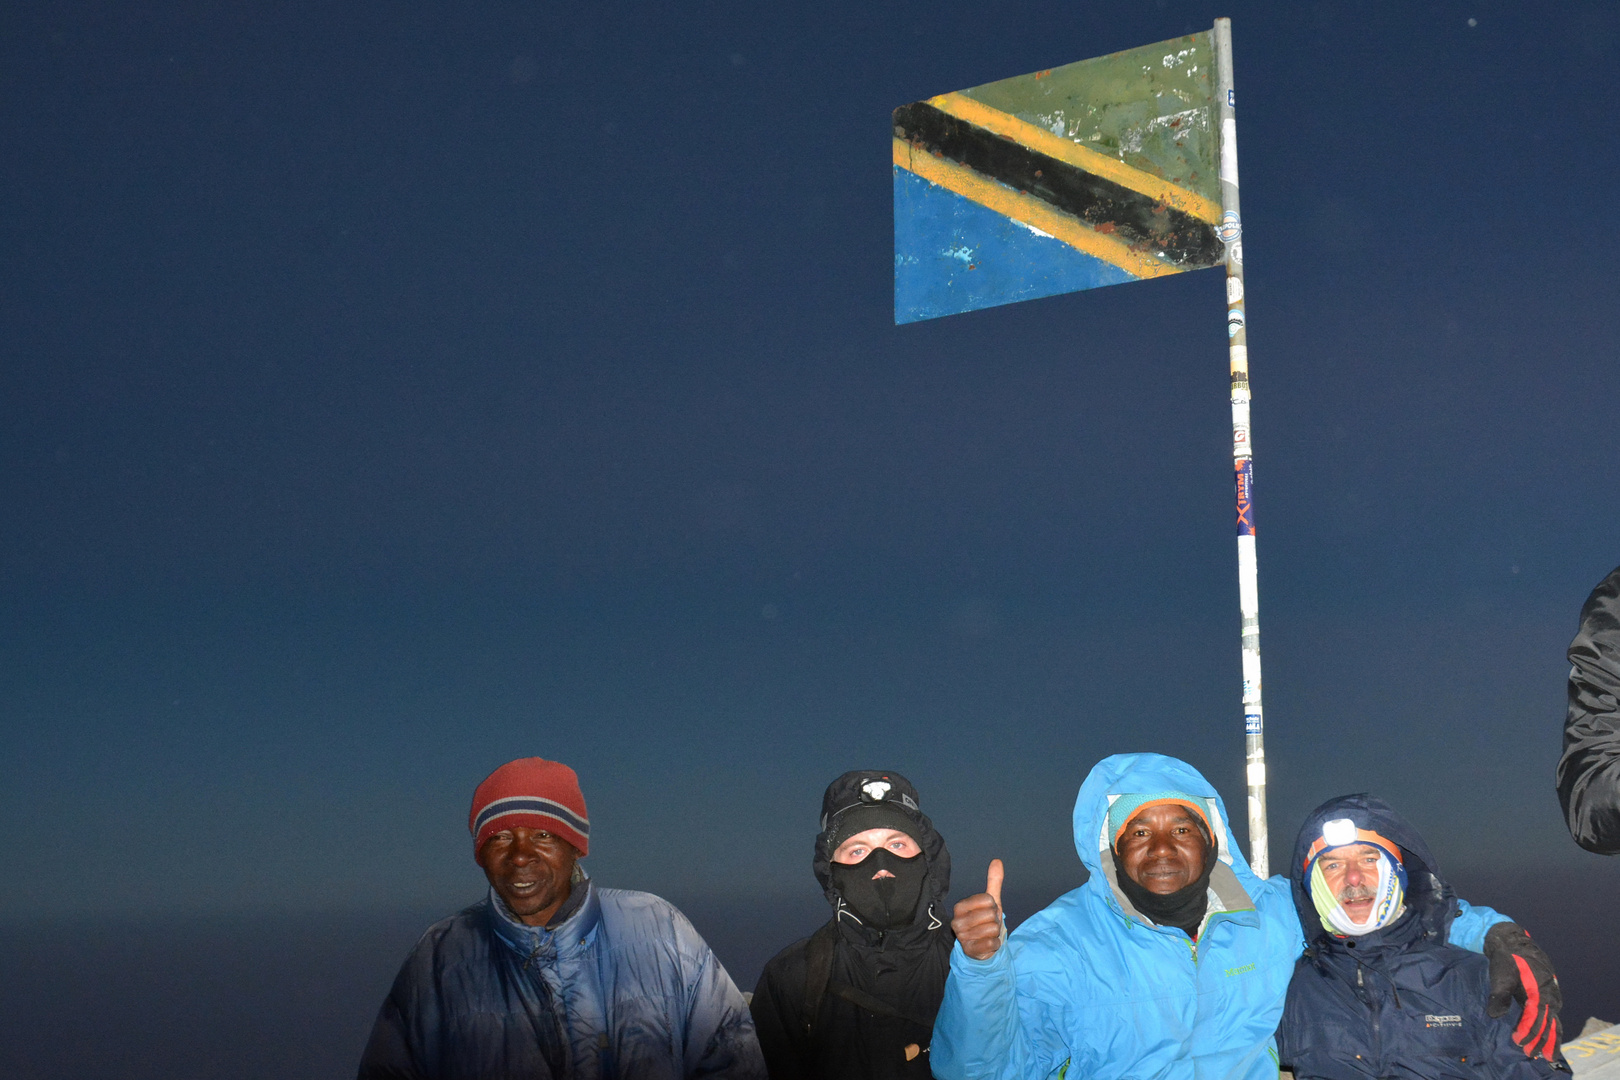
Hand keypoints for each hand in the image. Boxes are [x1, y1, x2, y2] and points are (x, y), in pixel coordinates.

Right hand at [951, 859, 1005, 960]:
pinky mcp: (969, 950)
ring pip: (992, 929)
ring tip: (986, 933)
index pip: (987, 899)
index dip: (993, 906)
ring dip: (994, 933)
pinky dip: (995, 944)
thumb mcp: (990, 901)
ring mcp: (962, 937)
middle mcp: (957, 921)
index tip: (988, 911)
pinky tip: (987, 943)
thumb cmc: (984, 920)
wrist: (980, 946)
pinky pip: (992, 944)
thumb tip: (997, 860)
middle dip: (995, 920)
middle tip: (987, 924)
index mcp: (960, 906)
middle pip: (991, 915)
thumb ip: (993, 881)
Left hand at [1484, 923, 1561, 1059]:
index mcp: (1538, 991)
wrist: (1513, 941)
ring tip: (1546, 1053)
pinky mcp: (1548, 991)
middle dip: (1542, 1040)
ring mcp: (1551, 993)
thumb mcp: (1500, 975)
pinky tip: (1548, 1034)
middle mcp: (1549, 994)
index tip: (1519, 1043)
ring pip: (1553, 1019)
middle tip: (1535, 1055)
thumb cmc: (1505, 959)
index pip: (1535, 1018)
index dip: (1528, 1033)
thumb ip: (1499, 995)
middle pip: (1548, 1023)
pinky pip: (1552, 1012)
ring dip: (1549, 1036)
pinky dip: (1551, 1025)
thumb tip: (1495, 1015)